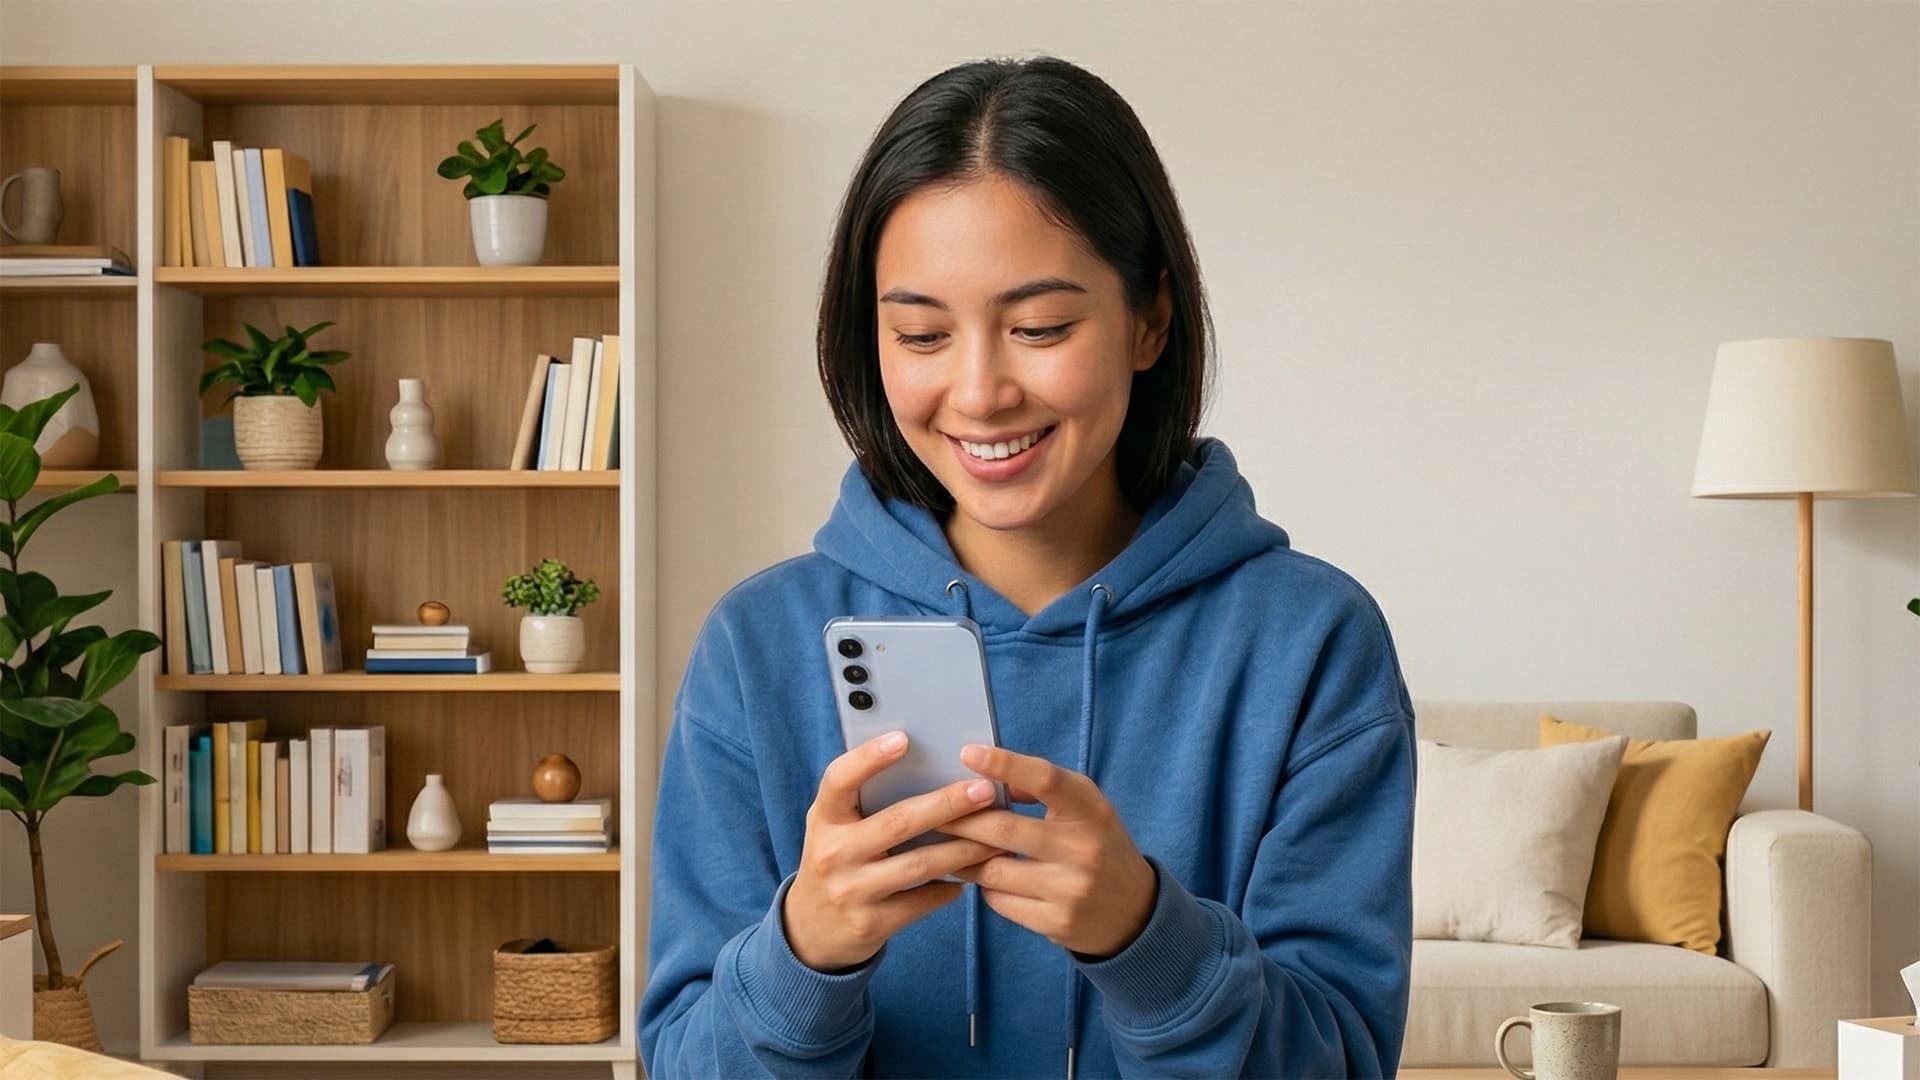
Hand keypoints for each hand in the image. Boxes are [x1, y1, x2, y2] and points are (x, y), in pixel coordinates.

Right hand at [783, 731, 1004, 971]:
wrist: (812, 929)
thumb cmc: (838, 859)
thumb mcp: (836, 827)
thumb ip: (868, 801)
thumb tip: (932, 768)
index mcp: (824, 819)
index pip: (839, 780)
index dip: (869, 758)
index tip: (904, 739)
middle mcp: (833, 853)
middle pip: (897, 822)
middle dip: (947, 804)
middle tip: (984, 790)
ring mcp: (851, 890)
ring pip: (919, 864)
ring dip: (963, 850)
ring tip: (996, 838)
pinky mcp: (871, 923)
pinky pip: (922, 901)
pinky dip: (950, 887)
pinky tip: (971, 877)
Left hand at [941, 744, 1157, 958]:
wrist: (1133, 912)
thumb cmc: (1096, 846)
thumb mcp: (1085, 809)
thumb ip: (1042, 789)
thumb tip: (984, 776)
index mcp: (1091, 810)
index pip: (1045, 779)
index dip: (1005, 764)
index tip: (968, 753)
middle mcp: (1083, 848)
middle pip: (1003, 828)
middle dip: (960, 819)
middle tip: (932, 811)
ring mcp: (1070, 889)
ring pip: (993, 869)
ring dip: (964, 856)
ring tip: (947, 845)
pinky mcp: (1057, 922)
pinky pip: (1000, 900)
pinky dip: (985, 887)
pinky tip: (981, 878)